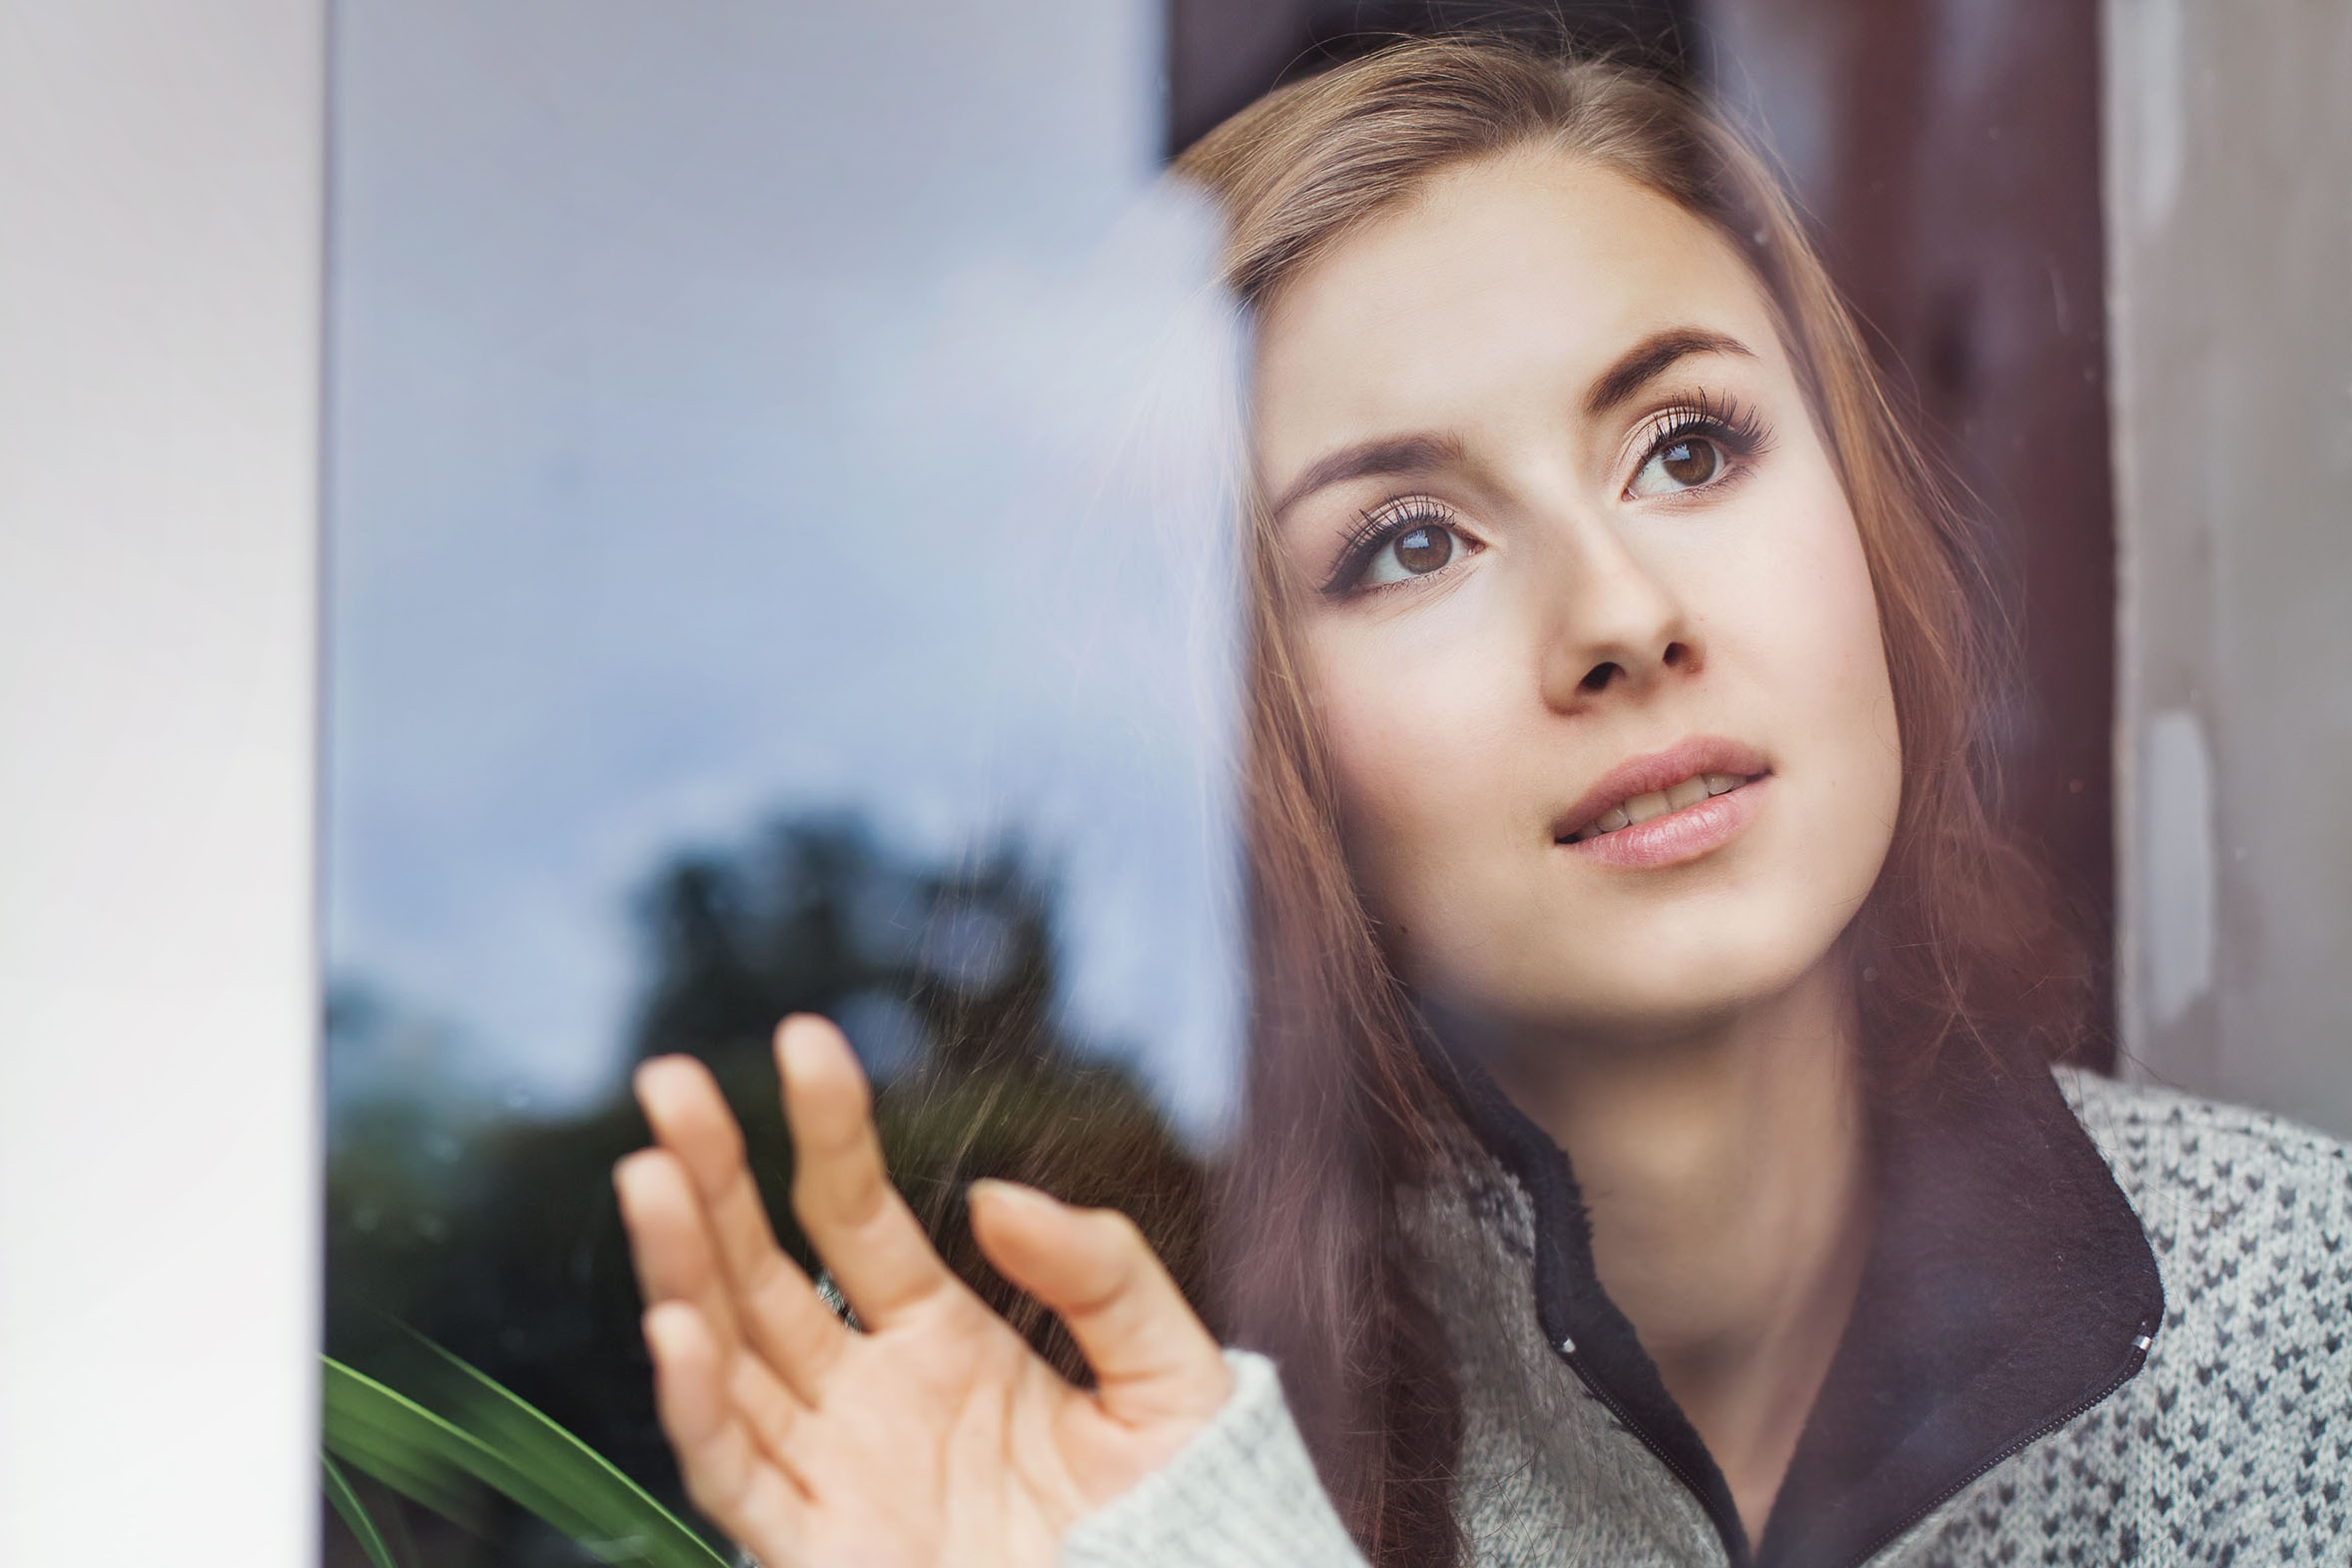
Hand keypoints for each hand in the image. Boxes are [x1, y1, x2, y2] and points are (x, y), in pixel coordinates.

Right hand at [614, 1014, 1232, 1567]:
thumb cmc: (1182, 1510)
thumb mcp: (1165, 1367)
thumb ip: (1099, 1273)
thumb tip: (992, 1198)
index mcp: (939, 1335)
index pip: (854, 1210)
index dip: (826, 1126)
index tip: (803, 1040)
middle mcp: (866, 1393)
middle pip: (761, 1268)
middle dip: (709, 1175)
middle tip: (666, 1080)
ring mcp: (835, 1471)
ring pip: (725, 1354)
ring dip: (679, 1266)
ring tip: (648, 1174)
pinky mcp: (820, 1552)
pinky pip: (735, 1473)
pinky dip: (695, 1407)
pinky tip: (676, 1328)